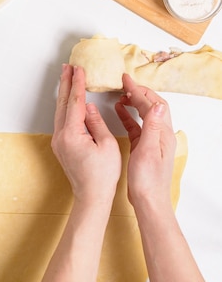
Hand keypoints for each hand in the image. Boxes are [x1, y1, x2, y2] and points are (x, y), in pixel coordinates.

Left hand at [52, 65, 121, 205]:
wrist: (91, 196)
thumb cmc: (103, 174)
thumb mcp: (107, 145)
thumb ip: (96, 123)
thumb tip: (87, 106)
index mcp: (72, 134)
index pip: (75, 102)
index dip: (78, 84)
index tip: (79, 69)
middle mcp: (60, 136)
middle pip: (62, 103)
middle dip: (65, 83)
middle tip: (68, 66)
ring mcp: (58, 141)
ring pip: (60, 111)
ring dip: (64, 93)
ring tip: (67, 77)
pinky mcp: (60, 146)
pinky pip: (61, 120)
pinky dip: (65, 106)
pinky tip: (69, 100)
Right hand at [114, 74, 176, 209]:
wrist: (149, 201)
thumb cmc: (147, 181)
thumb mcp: (148, 152)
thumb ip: (152, 128)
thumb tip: (157, 105)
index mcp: (163, 134)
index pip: (153, 105)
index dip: (140, 90)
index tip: (126, 80)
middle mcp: (160, 135)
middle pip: (151, 106)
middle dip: (137, 92)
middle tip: (122, 82)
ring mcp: (152, 141)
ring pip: (144, 114)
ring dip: (133, 102)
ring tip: (120, 94)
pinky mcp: (143, 147)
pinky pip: (136, 126)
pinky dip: (128, 116)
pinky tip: (118, 111)